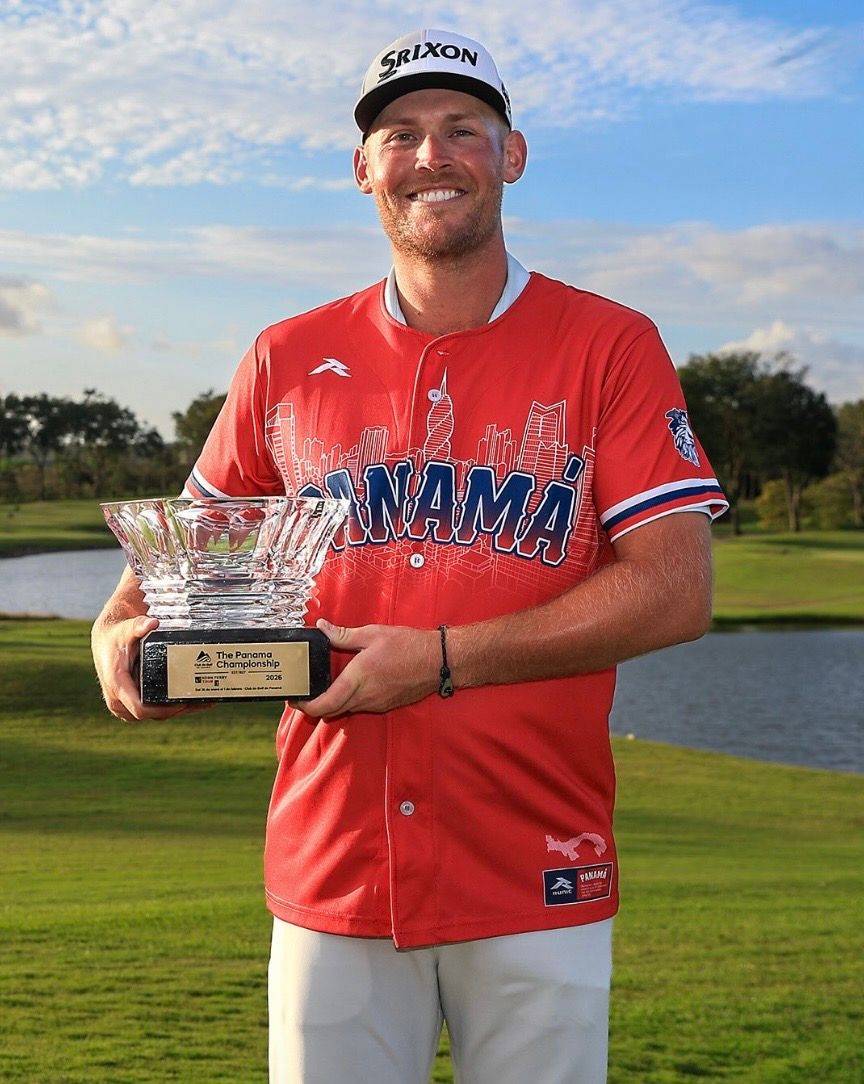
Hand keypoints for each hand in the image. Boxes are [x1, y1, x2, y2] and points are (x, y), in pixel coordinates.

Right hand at [91, 613, 213, 721]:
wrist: (106, 640)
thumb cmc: (116, 636)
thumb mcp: (126, 630)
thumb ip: (138, 626)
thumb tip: (153, 622)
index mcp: (117, 685)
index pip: (140, 708)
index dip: (163, 709)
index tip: (183, 702)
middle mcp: (118, 700)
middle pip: (152, 714)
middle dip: (177, 710)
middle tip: (201, 700)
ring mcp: (125, 704)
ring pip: (155, 715)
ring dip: (178, 710)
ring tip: (203, 702)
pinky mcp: (132, 703)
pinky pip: (153, 711)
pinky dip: (172, 707)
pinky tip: (193, 702)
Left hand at [296, 619, 440, 718]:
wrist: (439, 661)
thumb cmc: (409, 646)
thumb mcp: (373, 634)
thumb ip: (344, 634)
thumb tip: (322, 628)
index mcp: (358, 678)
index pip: (325, 703)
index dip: (306, 706)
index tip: (296, 699)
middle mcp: (366, 696)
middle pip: (332, 711)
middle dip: (316, 705)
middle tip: (306, 694)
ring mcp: (377, 704)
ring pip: (347, 709)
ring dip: (334, 702)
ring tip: (327, 686)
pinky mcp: (386, 705)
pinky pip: (362, 707)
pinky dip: (351, 700)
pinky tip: (353, 685)